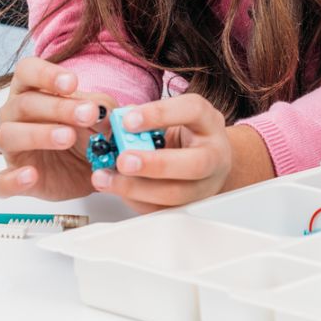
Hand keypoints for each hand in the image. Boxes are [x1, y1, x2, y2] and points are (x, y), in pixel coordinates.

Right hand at [0, 57, 113, 201]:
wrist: (91, 171)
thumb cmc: (88, 133)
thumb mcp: (101, 117)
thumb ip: (101, 108)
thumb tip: (100, 110)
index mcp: (31, 91)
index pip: (26, 71)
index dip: (45, 74)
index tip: (72, 83)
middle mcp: (14, 115)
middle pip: (24, 103)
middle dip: (57, 107)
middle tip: (87, 114)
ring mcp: (11, 148)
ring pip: (9, 135)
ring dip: (38, 135)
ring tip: (68, 138)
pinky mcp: (11, 179)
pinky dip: (11, 180)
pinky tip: (31, 175)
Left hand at [92, 93, 266, 212]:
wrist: (206, 158)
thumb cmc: (186, 133)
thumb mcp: (171, 116)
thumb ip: (144, 117)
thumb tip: (115, 122)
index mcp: (209, 123)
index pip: (193, 111)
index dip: (160, 114)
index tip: (127, 120)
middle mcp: (214, 154)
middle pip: (194, 164)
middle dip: (154, 164)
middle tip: (123, 160)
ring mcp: (205, 184)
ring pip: (176, 194)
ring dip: (136, 188)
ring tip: (106, 178)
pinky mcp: (189, 205)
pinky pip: (161, 209)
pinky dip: (134, 200)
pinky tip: (117, 189)